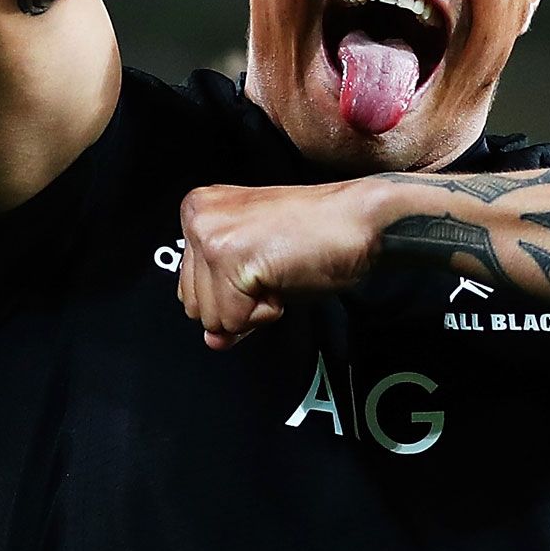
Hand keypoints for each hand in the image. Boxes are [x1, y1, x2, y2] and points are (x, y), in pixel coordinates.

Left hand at [177, 182, 380, 349]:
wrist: (360, 221)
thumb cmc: (317, 237)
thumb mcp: (256, 271)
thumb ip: (225, 302)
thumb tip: (212, 339)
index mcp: (198, 210)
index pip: (189, 289)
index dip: (231, 293)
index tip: (261, 264)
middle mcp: (197, 217)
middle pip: (194, 306)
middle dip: (238, 302)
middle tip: (272, 268)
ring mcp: (210, 236)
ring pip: (212, 317)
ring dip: (253, 307)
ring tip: (278, 269)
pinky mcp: (228, 257)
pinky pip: (234, 320)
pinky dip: (266, 311)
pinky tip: (283, 275)